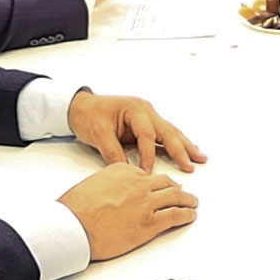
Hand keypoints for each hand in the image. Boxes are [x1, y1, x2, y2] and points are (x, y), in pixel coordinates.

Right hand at [57, 163, 198, 260]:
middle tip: (180, 190)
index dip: (155, 181)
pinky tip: (190, 215)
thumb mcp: (92, 184)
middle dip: (175, 186)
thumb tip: (110, 193)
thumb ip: (107, 184)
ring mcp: (146, 203)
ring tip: (192, 202)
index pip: (146, 173)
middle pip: (164, 182)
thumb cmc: (76, 209)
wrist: (73, 225)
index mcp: (123, 171)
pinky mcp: (150, 223)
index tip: (158, 185)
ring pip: (175, 196)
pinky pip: (175, 215)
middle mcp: (138, 183)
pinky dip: (186, 215)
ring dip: (187, 199)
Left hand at [67, 89, 207, 172]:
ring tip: (200, 156)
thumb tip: (127, 172)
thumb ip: (113, 153)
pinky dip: (176, 143)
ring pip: (170, 132)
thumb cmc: (88, 115)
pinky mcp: (146, 123)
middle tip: (192, 163)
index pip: (146, 136)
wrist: (79, 106)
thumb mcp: (98, 134)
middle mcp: (145, 111)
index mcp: (135, 109)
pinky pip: (163, 134)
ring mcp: (147, 116)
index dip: (148, 156)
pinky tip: (187, 150)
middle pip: (167, 131)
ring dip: (185, 145)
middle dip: (181, 149)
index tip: (147, 173)